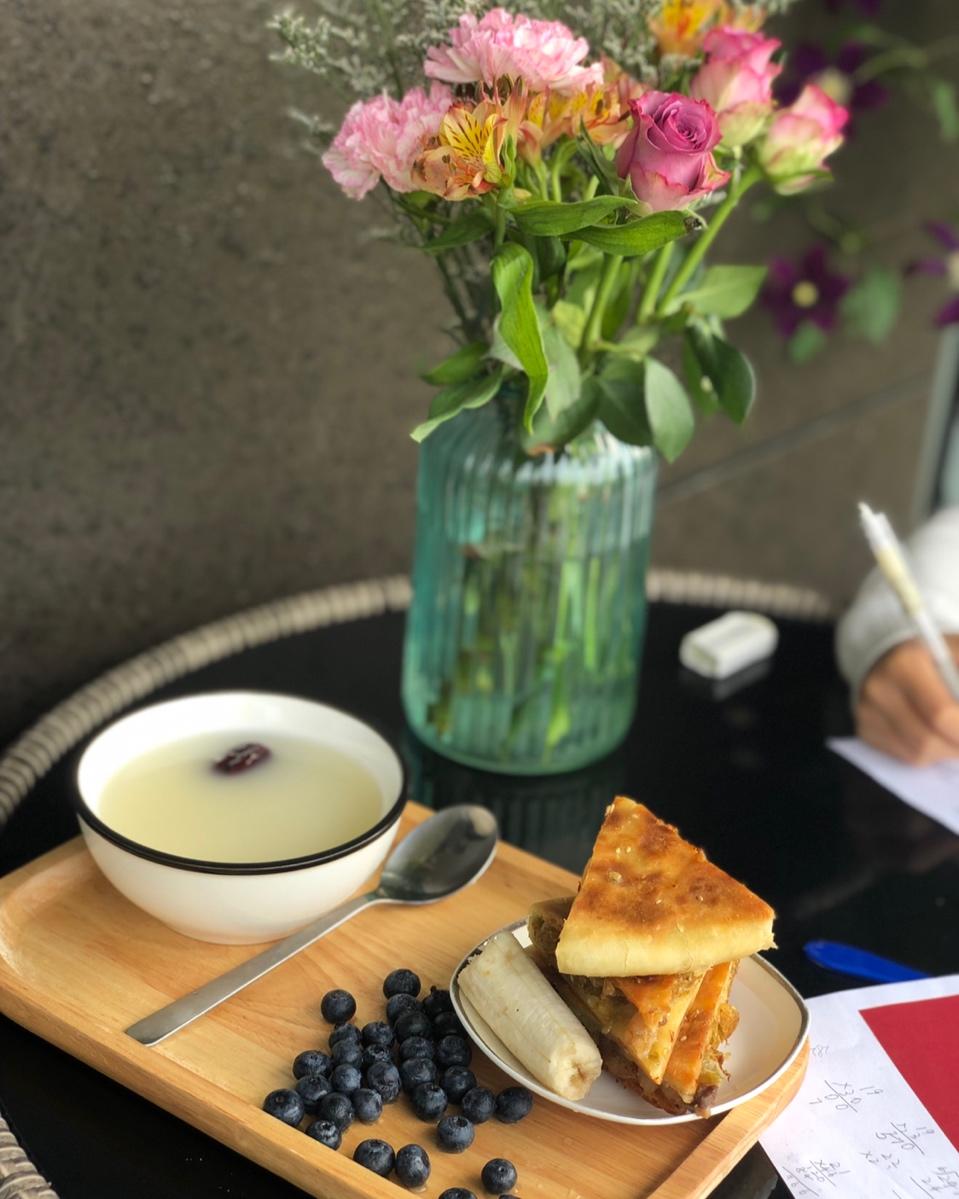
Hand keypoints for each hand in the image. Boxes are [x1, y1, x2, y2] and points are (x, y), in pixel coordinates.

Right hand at [856, 635, 958, 765]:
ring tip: (954, 734)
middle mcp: (879, 690)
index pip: (941, 714)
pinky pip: (904, 756)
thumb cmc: (935, 655)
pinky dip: (928, 752)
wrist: (890, 653)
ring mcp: (867, 712)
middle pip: (928, 741)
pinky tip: (934, 733)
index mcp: (905, 664)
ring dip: (946, 751)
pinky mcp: (865, 729)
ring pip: (918, 754)